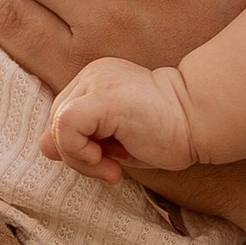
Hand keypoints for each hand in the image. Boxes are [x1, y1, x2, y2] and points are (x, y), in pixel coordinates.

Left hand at [43, 56, 197, 180]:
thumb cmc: (167, 133)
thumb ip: (81, 140)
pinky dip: (79, 153)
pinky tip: (110, 163)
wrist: (201, 121)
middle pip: (57, 120)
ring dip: (80, 160)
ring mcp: (96, 81)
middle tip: (110, 169)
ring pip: (58, 126)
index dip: (77, 147)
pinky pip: (66, 127)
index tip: (109, 164)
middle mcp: (93, 74)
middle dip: (76, 155)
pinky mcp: (102, 96)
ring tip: (112, 169)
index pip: (64, 117)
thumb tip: (44, 145)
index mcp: (96, 80)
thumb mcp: (116, 142)